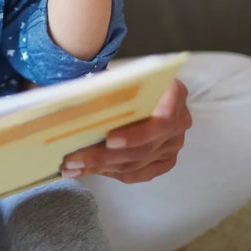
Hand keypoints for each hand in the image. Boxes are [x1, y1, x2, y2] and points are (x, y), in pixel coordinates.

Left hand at [60, 78, 190, 183]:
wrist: (141, 87)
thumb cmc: (128, 79)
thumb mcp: (121, 76)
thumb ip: (109, 88)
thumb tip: (79, 103)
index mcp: (174, 94)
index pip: (162, 120)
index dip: (136, 134)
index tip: (109, 140)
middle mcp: (179, 122)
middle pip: (143, 148)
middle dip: (104, 156)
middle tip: (74, 159)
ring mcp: (173, 144)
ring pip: (136, 163)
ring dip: (101, 166)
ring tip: (72, 166)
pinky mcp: (164, 161)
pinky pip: (138, 174)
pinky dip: (111, 172)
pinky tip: (87, 170)